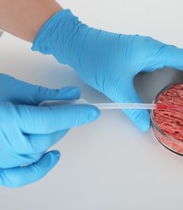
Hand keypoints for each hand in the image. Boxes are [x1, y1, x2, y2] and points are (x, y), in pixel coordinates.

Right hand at [0, 73, 98, 187]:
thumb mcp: (14, 88)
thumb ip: (45, 94)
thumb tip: (72, 94)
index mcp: (9, 120)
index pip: (52, 120)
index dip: (75, 114)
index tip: (91, 111)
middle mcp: (5, 143)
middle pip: (48, 136)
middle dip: (64, 122)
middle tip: (71, 109)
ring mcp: (1, 158)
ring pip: (39, 151)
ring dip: (53, 137)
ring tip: (52, 120)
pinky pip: (22, 175)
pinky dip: (39, 168)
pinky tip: (53, 156)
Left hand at [32, 9, 182, 130]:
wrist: (77, 42)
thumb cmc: (96, 56)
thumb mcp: (115, 84)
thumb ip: (132, 106)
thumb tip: (146, 126)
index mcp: (153, 51)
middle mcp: (155, 49)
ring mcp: (149, 52)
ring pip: (178, 63)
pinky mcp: (142, 57)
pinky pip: (167, 65)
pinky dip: (180, 74)